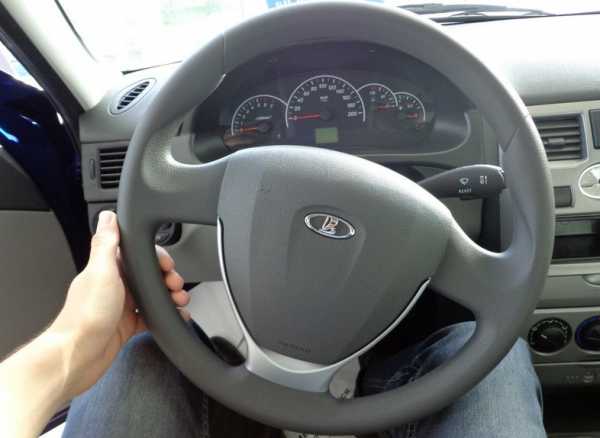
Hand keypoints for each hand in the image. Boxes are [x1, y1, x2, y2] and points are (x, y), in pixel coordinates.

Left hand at [48, 210, 189, 398]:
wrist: (79, 357)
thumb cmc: (86, 316)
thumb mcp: (100, 272)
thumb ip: (106, 243)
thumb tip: (108, 216)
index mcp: (106, 269)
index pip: (136, 254)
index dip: (156, 257)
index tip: (168, 265)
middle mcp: (114, 285)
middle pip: (148, 274)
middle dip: (167, 278)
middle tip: (176, 285)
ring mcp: (121, 306)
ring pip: (152, 294)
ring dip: (169, 296)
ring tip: (180, 301)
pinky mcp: (126, 325)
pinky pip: (151, 316)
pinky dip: (166, 315)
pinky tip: (175, 316)